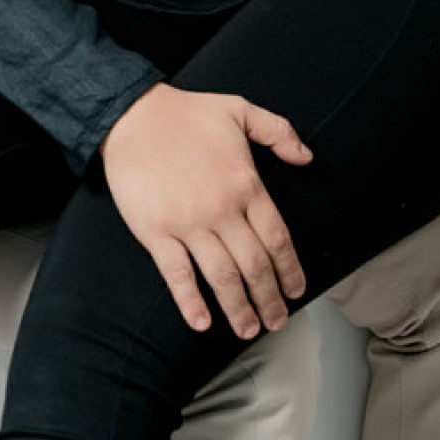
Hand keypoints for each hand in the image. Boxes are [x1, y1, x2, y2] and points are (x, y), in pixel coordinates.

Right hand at [101, 84, 310, 336]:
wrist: (132, 114)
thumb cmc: (186, 113)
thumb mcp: (239, 109)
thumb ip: (278, 131)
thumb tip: (307, 158)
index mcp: (245, 183)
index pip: (277, 238)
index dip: (290, 270)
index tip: (295, 291)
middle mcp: (222, 209)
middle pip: (254, 266)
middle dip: (269, 299)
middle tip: (276, 322)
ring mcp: (188, 223)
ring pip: (222, 277)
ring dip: (238, 308)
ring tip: (248, 330)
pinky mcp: (156, 231)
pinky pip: (178, 275)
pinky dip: (191, 302)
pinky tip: (202, 322)